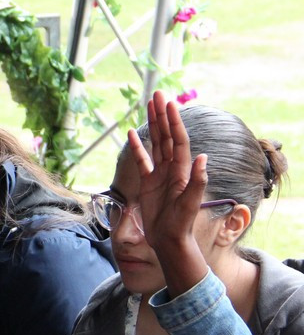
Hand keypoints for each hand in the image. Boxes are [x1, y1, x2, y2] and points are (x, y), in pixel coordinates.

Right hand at [127, 91, 208, 292]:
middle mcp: (172, 168)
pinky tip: (131, 133)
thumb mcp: (190, 204)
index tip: (169, 104)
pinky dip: (137, 147)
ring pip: (156, 143)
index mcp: (182, 170)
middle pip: (166, 136)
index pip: (177, 140)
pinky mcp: (148, 182)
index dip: (174, 122)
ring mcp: (159, 174)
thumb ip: (197, 181)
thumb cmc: (181, 224)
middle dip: (163, 115)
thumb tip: (203, 157)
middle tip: (157, 94)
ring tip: (148, 105)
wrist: (170, 240)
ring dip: (152, 124)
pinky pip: (142, 160)